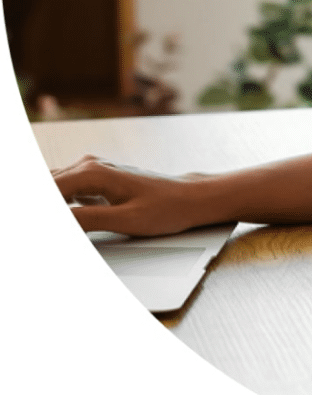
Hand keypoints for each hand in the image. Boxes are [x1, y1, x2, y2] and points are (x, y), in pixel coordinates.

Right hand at [50, 155, 206, 235]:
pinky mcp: (95, 180)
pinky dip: (58, 203)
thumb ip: (84, 220)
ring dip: (51, 203)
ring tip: (67, 225)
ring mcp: (91, 171)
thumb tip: (57, 220)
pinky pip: (63, 191)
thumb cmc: (165, 208)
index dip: (40, 210)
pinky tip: (68, 219)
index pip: (46, 190)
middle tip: (49, 229)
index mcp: (92, 172)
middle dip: (42, 205)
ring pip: (53, 186)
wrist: (189, 199)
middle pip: (46, 185)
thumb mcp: (124, 220)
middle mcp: (88, 165)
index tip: (39, 229)